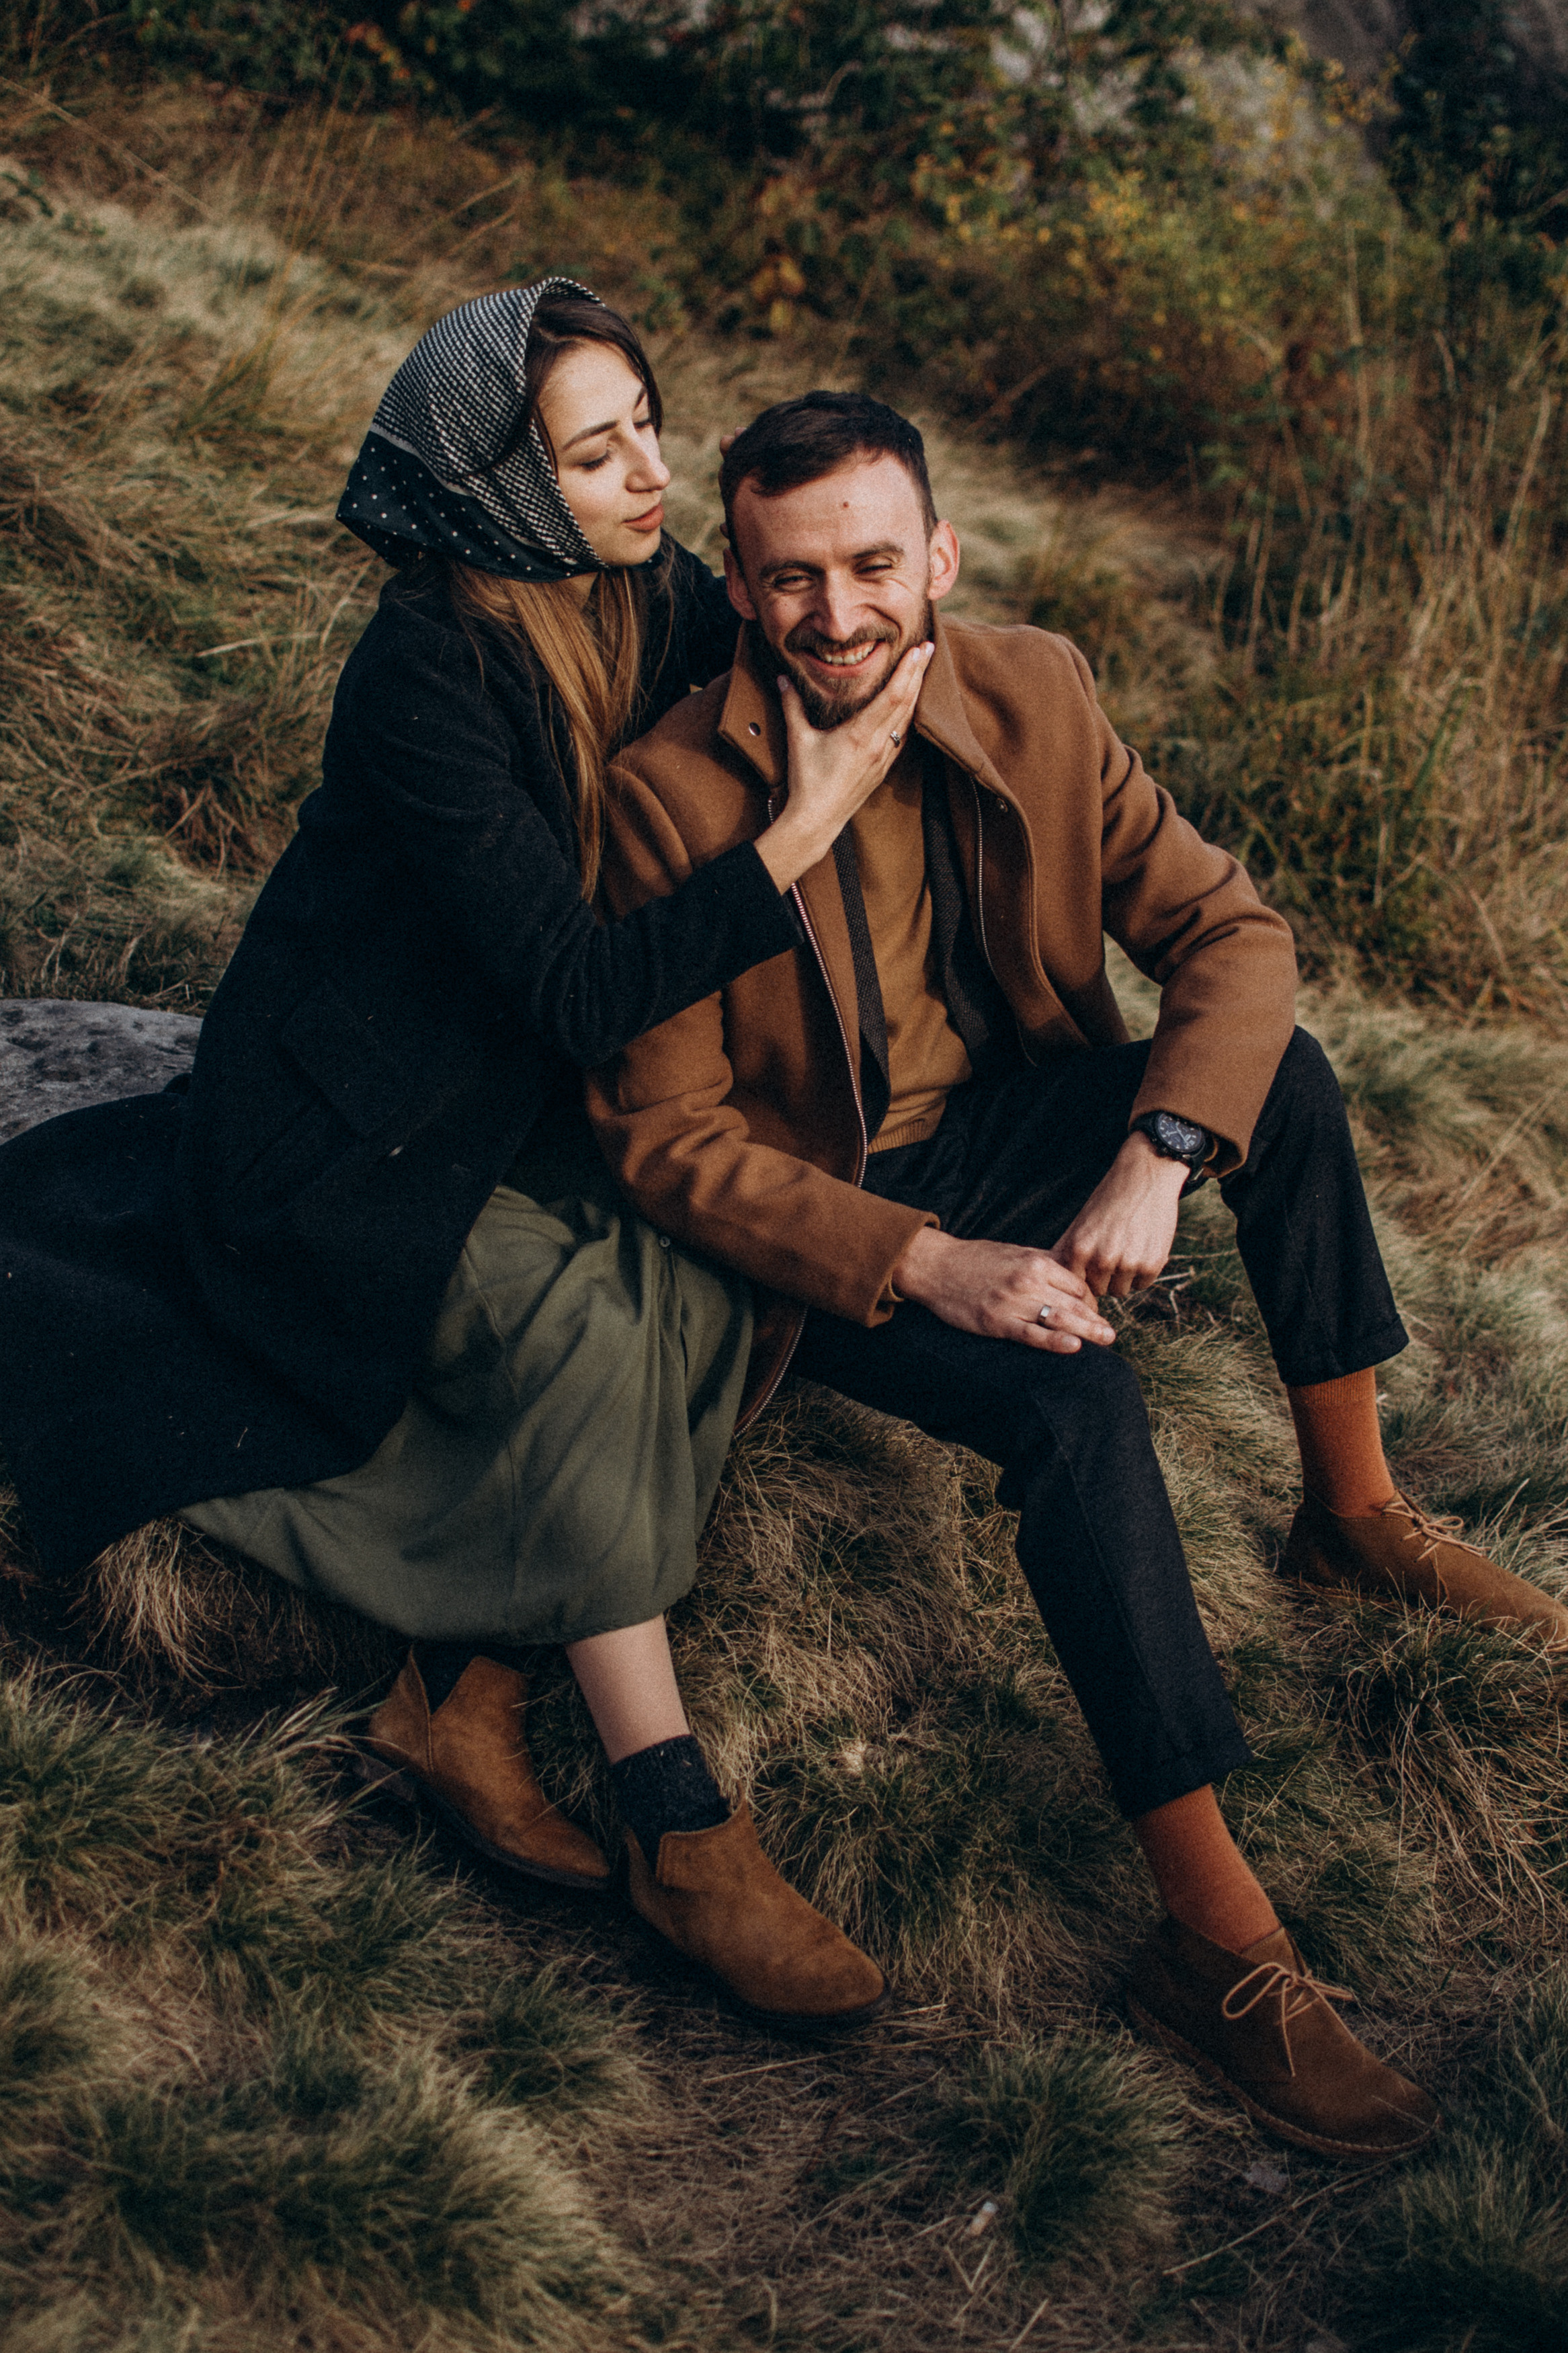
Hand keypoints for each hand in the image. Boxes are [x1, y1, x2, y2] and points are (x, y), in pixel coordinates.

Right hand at [754, 641, 933, 889]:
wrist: (818, 820)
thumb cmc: (807, 781)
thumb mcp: (798, 739)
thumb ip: (792, 705)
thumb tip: (783, 677)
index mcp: (860, 734)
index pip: (892, 695)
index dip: (908, 670)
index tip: (919, 649)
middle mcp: (878, 745)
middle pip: (906, 701)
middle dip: (919, 672)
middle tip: (929, 647)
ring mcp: (884, 757)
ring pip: (907, 718)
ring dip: (916, 691)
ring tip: (922, 669)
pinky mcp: (883, 767)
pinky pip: (901, 735)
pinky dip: (908, 714)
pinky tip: (910, 704)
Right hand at [889, 1227, 1116, 1352]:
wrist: (937, 1267)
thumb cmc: (976, 1259)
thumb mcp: (1015, 1252)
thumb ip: (1044, 1263)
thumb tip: (1072, 1273)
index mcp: (1036, 1262)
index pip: (1076, 1286)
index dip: (1090, 1302)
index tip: (1092, 1314)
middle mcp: (1028, 1282)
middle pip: (1074, 1304)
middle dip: (1096, 1320)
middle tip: (1111, 1335)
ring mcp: (1013, 1303)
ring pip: (1059, 1320)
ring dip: (1087, 1332)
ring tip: (1105, 1341)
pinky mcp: (997, 1322)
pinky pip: (1032, 1335)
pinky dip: (1055, 1342)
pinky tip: (1074, 1347)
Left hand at [1051, 1132, 1185, 1298]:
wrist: (1144, 1177)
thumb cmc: (1109, 1201)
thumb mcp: (1080, 1224)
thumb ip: (1066, 1252)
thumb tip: (1049, 1279)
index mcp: (1079, 1249)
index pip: (1075, 1284)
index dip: (1084, 1277)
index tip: (1090, 1267)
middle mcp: (1102, 1259)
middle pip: (1098, 1290)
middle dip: (1104, 1278)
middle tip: (1112, 1252)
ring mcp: (1128, 1263)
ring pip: (1120, 1290)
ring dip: (1124, 1277)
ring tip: (1127, 1248)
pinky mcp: (1152, 1264)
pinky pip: (1142, 1284)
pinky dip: (1143, 1272)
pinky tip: (1142, 1248)